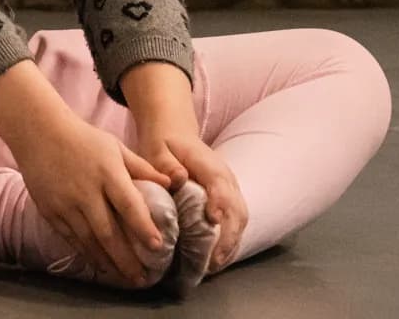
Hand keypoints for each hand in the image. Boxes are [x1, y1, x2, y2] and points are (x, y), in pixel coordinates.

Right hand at [9, 112, 170, 286]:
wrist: (39, 133)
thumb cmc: (83, 139)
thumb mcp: (115, 147)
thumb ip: (142, 167)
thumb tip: (171, 183)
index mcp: (106, 172)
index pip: (128, 204)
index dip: (143, 227)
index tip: (157, 246)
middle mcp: (86, 191)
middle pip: (108, 231)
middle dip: (126, 258)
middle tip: (142, 277)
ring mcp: (65, 203)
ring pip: (88, 240)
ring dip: (108, 262)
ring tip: (124, 277)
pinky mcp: (50, 211)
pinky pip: (71, 238)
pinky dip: (86, 253)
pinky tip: (99, 263)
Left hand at [136, 129, 247, 274]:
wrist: (176, 133)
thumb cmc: (164, 143)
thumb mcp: (157, 148)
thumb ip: (166, 164)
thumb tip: (179, 178)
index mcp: (208, 163)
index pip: (220, 183)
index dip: (220, 201)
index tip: (213, 220)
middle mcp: (226, 177)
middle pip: (237, 207)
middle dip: (229, 235)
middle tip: (213, 261)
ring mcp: (231, 189)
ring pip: (240, 218)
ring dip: (231, 243)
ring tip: (214, 266)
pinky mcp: (229, 199)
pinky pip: (236, 222)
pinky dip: (230, 242)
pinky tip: (216, 259)